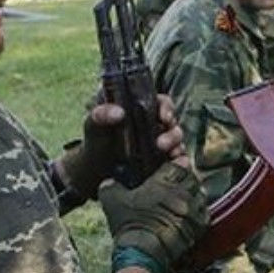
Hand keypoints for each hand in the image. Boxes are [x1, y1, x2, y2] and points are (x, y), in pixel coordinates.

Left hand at [56, 95, 188, 202]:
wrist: (96, 171)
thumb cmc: (95, 142)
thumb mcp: (93, 126)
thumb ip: (100, 114)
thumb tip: (119, 113)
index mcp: (139, 106)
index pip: (159, 100)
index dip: (166, 106)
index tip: (163, 116)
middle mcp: (152, 120)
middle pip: (171, 118)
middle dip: (172, 127)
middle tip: (163, 140)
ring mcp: (158, 138)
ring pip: (176, 135)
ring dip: (174, 142)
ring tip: (165, 151)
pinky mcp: (162, 156)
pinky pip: (177, 155)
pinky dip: (180, 158)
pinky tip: (176, 162)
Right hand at [99, 162, 207, 268]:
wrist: (143, 251)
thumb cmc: (129, 224)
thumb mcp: (113, 201)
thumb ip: (110, 187)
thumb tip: (108, 183)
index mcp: (164, 182)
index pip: (178, 164)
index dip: (175, 164)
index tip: (171, 168)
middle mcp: (182, 192)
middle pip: (192, 177)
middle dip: (186, 178)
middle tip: (177, 184)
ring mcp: (192, 209)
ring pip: (201, 193)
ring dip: (193, 194)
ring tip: (184, 198)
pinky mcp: (198, 226)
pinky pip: (204, 212)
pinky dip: (199, 211)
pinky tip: (190, 214)